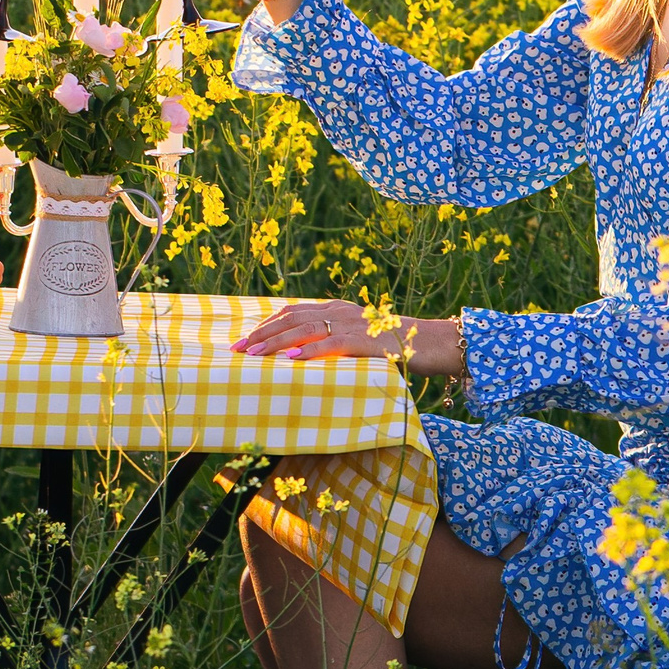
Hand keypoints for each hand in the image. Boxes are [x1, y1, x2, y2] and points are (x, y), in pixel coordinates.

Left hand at [231, 298, 461, 371]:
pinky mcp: (365, 340)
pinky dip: (309, 351)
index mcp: (336, 309)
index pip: (292, 311)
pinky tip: (290, 359)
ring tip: (254, 354)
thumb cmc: (394, 347)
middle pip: (291, 318)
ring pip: (305, 329)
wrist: (432, 343)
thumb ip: (332, 342)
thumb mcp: (357, 340)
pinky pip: (332, 344)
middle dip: (261, 334)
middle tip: (237, 349)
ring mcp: (352, 324)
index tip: (243, 340)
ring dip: (276, 342)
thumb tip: (301, 357)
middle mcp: (340, 311)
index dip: (265, 325)